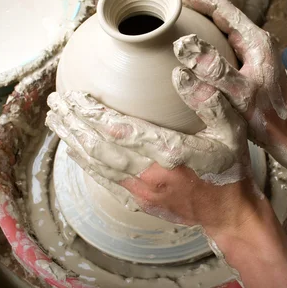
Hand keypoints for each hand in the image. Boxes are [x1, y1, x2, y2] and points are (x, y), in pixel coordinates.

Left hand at [46, 67, 259, 228]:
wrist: (231, 215)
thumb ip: (208, 99)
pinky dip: (87, 165)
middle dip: (74, 123)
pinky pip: (106, 182)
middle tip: (55, 103)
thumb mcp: (231, 129)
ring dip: (74, 142)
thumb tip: (180, 72)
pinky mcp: (141, 202)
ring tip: (56, 122)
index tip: (74, 95)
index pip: (119, 129)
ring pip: (98, 164)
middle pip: (100, 147)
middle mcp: (150, 174)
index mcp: (170, 152)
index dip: (93, 112)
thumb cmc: (231, 168)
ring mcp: (143, 191)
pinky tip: (75, 151)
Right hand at [175, 0, 286, 169]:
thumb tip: (183, 45)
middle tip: (169, 4)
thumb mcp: (240, 95)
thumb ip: (214, 71)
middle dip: (196, 5)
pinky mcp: (250, 66)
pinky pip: (224, 44)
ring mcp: (254, 54)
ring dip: (201, 21)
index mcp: (256, 41)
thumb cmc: (269, 119)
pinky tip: (191, 48)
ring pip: (224, 28)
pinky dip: (206, 39)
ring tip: (176, 19)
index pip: (223, 8)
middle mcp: (257, 42)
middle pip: (223, 14)